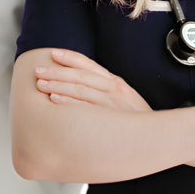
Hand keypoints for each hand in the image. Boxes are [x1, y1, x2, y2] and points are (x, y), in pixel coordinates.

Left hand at [35, 49, 151, 111]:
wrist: (156, 138)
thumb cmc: (136, 120)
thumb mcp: (125, 98)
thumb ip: (105, 89)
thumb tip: (81, 84)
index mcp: (115, 82)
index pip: (88, 65)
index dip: (69, 57)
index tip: (53, 54)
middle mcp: (114, 89)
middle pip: (80, 76)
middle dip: (56, 73)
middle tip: (39, 72)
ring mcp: (111, 104)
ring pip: (79, 90)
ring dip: (57, 86)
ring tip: (41, 85)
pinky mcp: (109, 118)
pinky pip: (84, 108)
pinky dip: (68, 103)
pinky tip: (54, 101)